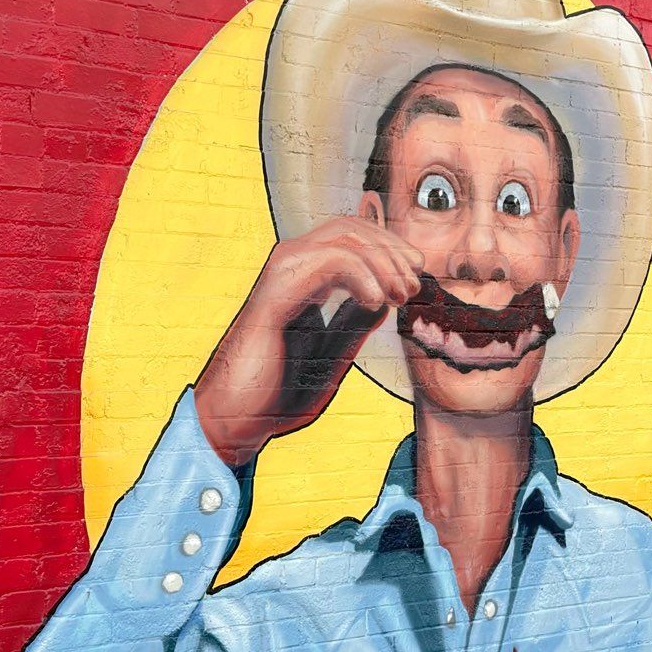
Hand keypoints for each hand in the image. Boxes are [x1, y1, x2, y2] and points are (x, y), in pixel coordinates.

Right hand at [194, 218, 424, 468]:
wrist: (235, 422)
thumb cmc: (275, 393)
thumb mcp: (331, 355)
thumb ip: (354, 324)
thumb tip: (382, 298)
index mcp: (302, 280)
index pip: (350, 239)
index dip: (389, 250)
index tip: (415, 279)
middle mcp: (289, 269)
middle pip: (350, 229)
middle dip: (392, 251)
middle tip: (414, 285)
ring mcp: (280, 276)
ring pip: (343, 237)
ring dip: (383, 261)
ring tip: (400, 295)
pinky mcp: (275, 294)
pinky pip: (328, 261)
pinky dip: (363, 274)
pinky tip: (377, 300)